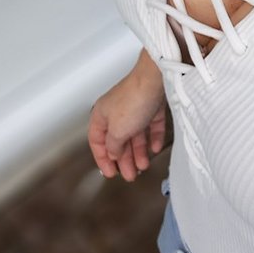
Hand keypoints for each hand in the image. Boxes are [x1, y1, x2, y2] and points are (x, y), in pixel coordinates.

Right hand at [88, 51, 166, 180]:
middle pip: (118, 140)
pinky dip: (153, 137)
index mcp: (102, 115)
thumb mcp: (117, 131)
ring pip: (135, 134)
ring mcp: (135, 107)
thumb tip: (112, 153)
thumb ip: (113, 146)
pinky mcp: (152, 104)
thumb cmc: (133, 99)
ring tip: (144, 166)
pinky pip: (151, 125)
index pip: (97, 142)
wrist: (156, 78)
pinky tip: (156, 148)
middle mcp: (116, 111)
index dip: (102, 159)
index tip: (110, 173)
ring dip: (139, 152)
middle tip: (130, 175)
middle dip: (124, 160)